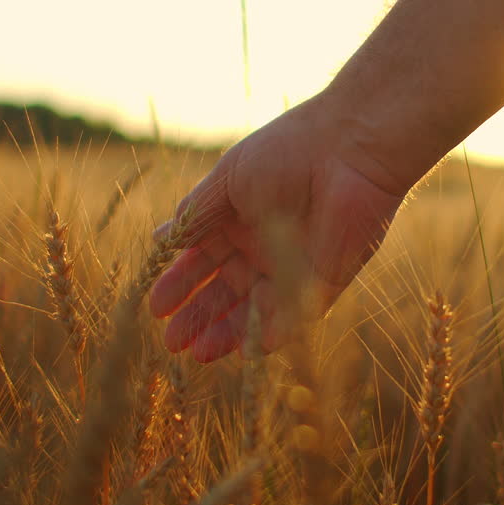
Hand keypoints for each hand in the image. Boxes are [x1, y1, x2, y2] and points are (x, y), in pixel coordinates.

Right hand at [148, 94, 405, 362]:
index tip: (156, 307)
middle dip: (197, 317)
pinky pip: (294, 316)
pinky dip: (272, 334)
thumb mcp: (228, 179)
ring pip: (254, 312)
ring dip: (227, 334)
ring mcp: (292, 268)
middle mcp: (262, 248)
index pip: (201, 262)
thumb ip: (196, 213)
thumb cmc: (285, 153)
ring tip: (198, 353)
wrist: (347, 151)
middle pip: (223, 293)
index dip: (179, 285)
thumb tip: (160, 242)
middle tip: (172, 342)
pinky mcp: (323, 283)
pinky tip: (248, 349)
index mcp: (237, 221)